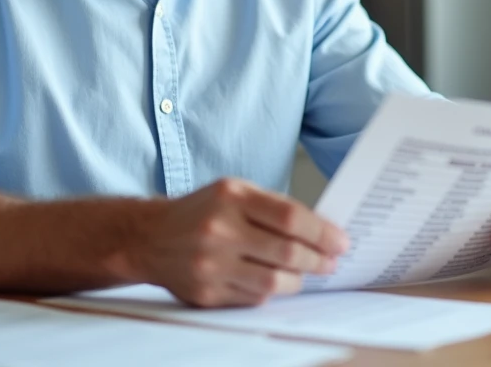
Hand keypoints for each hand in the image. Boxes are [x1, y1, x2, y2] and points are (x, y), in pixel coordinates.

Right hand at [129, 178, 348, 307]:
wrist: (149, 237)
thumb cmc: (201, 211)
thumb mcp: (234, 191)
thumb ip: (274, 207)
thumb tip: (321, 230)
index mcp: (231, 196)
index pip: (291, 217)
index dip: (322, 232)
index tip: (341, 241)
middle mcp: (219, 230)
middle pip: (287, 253)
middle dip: (318, 260)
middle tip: (331, 262)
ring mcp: (211, 264)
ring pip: (273, 282)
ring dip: (298, 280)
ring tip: (305, 273)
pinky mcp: (206, 293)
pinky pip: (253, 298)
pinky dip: (270, 291)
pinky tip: (275, 281)